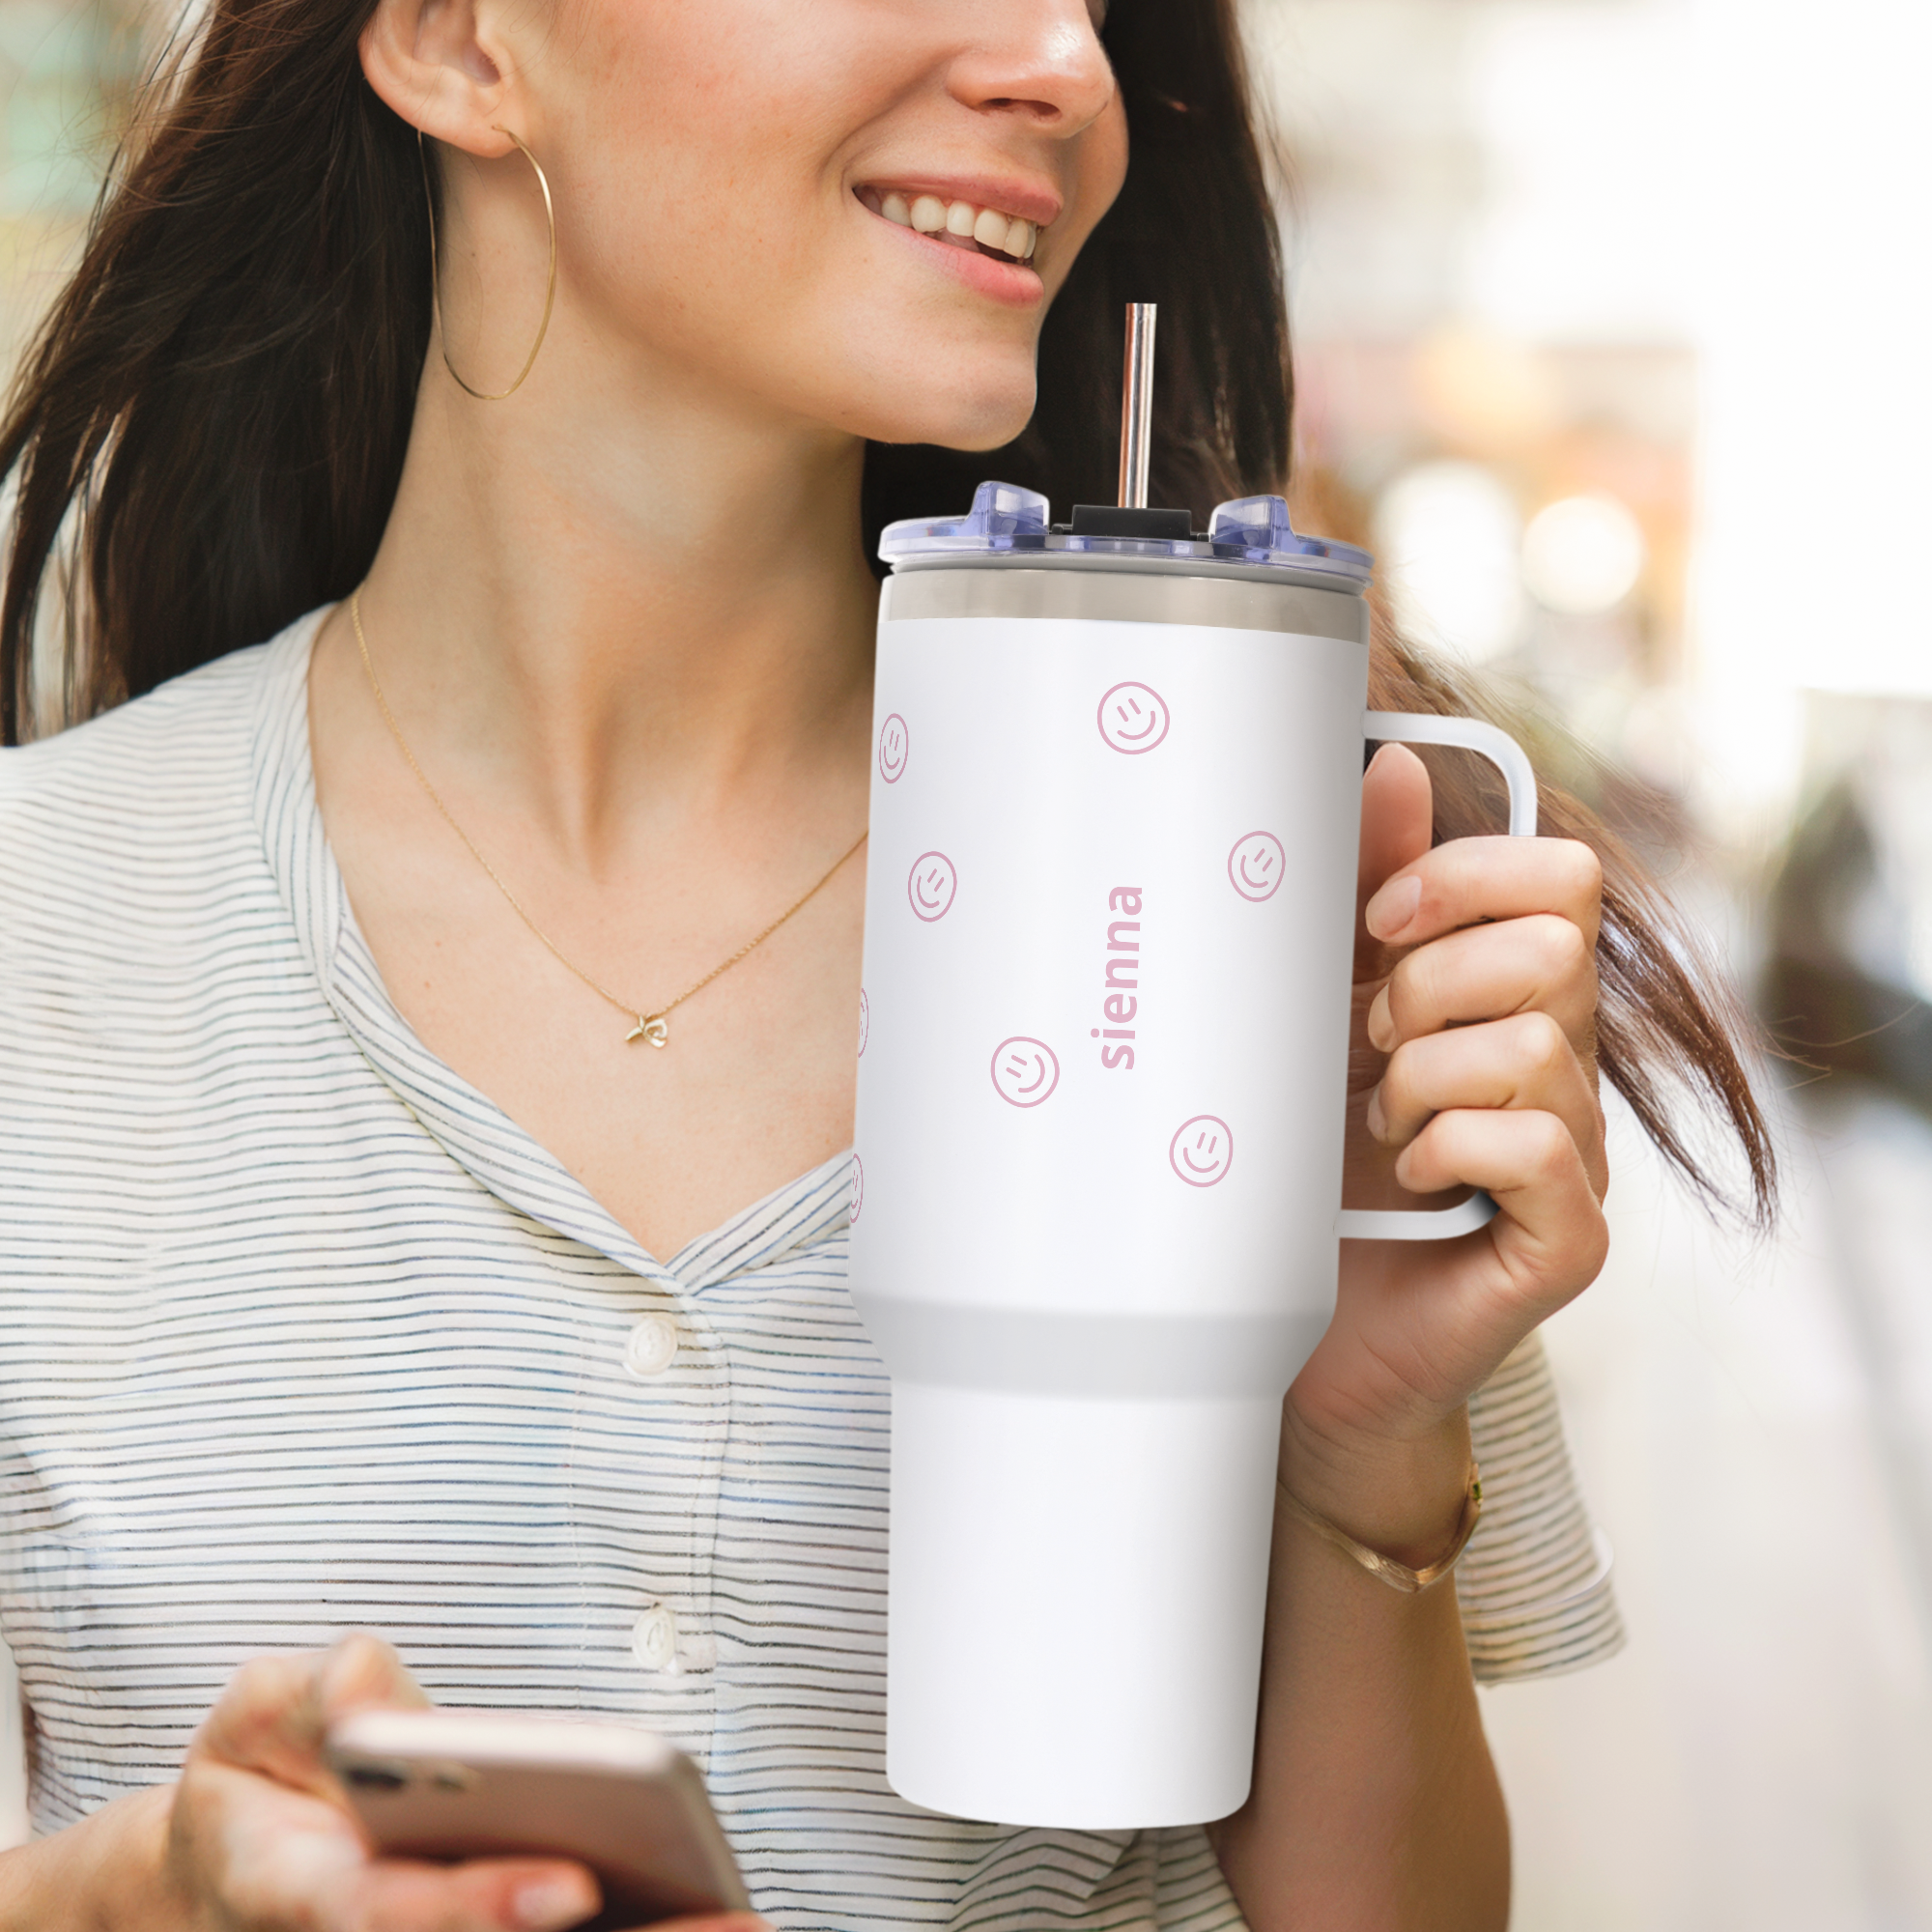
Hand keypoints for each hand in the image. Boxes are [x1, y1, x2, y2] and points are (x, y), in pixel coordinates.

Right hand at [158, 1634, 767, 1931]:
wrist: (235, 1861)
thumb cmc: (263, 1776)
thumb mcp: (262, 1713)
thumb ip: (317, 1695)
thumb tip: (367, 1694)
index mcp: (305, 1892)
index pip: (396, 1913)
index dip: (485, 1904)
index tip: (573, 1884)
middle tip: (721, 1920)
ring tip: (743, 1919)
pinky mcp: (480, 1924)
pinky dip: (633, 1924)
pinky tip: (718, 1914)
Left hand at [1283, 744, 1608, 1550]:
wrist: (1295, 1326)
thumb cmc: (1304, 1163)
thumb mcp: (1318, 1010)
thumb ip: (1359, 894)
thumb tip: (1396, 765)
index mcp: (1514, 998)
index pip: (1558, 880)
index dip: (1463, 879)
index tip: (1373, 925)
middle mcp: (1565, 1065)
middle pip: (1553, 947)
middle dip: (1427, 986)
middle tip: (1370, 1048)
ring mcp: (1580, 1152)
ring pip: (1532, 1044)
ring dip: (1419, 1079)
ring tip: (1378, 1125)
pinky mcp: (1571, 1235)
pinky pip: (1537, 1145)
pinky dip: (1446, 1149)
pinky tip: (1408, 1179)